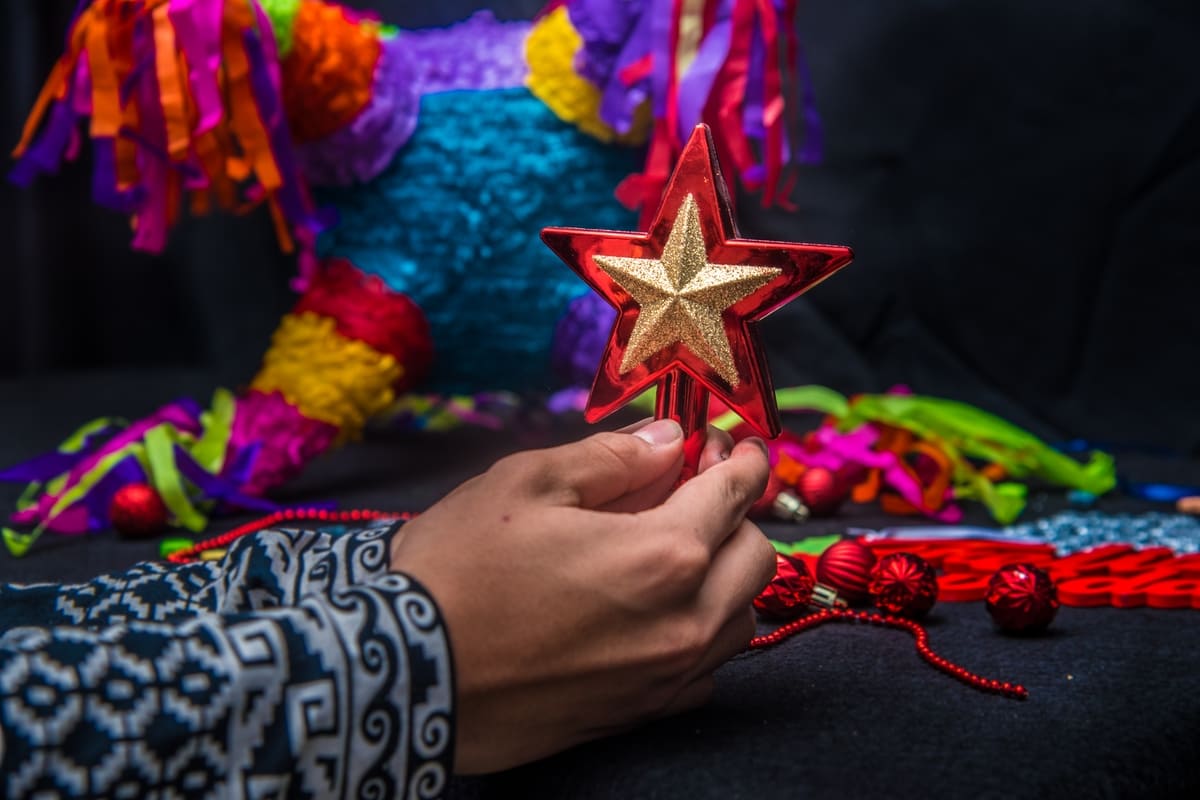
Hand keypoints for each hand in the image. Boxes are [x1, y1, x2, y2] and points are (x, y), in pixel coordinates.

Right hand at [389, 418, 774, 773]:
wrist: (404, 673)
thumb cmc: (458, 568)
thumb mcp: (526, 483)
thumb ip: (612, 458)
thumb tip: (665, 442)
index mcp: (664, 554)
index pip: (736, 495)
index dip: (743, 461)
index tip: (739, 447)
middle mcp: (682, 622)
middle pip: (756, 558)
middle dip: (737, 517)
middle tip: (695, 492)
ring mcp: (665, 676)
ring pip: (738, 619)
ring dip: (723, 576)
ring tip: (672, 551)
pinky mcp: (639, 714)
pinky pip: (704, 671)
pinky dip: (698, 634)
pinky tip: (654, 614)